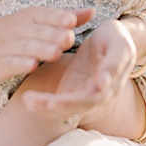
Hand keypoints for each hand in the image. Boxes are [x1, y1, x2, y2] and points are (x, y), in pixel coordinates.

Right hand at [0, 6, 90, 81]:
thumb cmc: (17, 30)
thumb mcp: (38, 19)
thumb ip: (65, 18)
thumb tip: (93, 11)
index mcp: (30, 16)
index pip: (45, 15)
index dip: (57, 18)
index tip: (70, 20)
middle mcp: (18, 29)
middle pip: (38, 32)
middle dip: (53, 35)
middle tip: (68, 38)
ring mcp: (7, 46)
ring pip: (26, 47)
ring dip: (40, 50)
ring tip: (55, 53)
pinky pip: (9, 62)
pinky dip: (19, 64)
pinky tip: (30, 65)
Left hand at [20, 19, 135, 119]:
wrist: (112, 41)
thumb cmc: (116, 38)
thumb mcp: (119, 43)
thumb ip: (113, 61)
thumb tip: (104, 82)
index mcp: (113, 81)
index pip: (97, 95)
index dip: (80, 99)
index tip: (60, 101)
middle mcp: (101, 94)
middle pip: (78, 105)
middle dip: (57, 105)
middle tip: (35, 102)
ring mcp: (86, 94)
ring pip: (67, 107)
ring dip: (46, 107)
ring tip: (27, 102)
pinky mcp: (73, 91)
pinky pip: (59, 102)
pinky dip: (44, 103)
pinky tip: (28, 100)